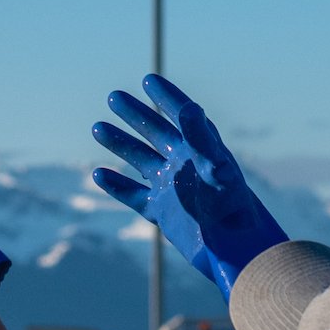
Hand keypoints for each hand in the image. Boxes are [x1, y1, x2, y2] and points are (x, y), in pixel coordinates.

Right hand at [92, 75, 286, 298]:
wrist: (233, 250)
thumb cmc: (232, 209)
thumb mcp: (216, 169)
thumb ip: (201, 138)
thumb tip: (188, 107)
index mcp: (201, 150)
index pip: (181, 115)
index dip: (166, 97)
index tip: (148, 80)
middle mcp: (185, 165)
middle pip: (155, 132)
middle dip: (135, 114)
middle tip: (114, 97)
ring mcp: (172, 189)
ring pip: (140, 161)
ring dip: (120, 144)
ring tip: (97, 126)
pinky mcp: (162, 213)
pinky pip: (134, 196)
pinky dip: (116, 186)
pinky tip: (99, 173)